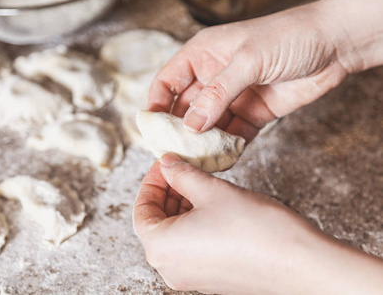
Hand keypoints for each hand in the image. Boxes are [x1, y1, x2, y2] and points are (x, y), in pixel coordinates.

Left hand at [133, 153, 382, 293]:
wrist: (300, 263)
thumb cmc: (254, 228)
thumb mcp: (211, 191)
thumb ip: (182, 175)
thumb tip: (167, 163)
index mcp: (160, 248)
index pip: (141, 210)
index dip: (152, 181)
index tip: (166, 163)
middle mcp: (170, 268)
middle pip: (156, 222)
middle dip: (168, 192)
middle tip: (184, 168)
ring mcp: (190, 277)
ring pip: (174, 234)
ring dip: (182, 206)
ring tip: (201, 182)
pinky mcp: (210, 279)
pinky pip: (191, 246)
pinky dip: (194, 222)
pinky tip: (212, 204)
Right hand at [148, 0, 382, 141]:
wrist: (334, 45)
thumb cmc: (289, 36)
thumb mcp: (248, 60)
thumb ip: (218, 93)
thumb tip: (191, 125)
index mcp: (203, 55)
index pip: (168, 81)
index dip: (157, 104)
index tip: (152, 129)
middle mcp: (213, 77)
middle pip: (185, 108)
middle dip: (179, 131)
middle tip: (174, 154)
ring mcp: (233, 97)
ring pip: (208, 126)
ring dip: (203, 144)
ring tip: (197, 163)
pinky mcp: (253, 113)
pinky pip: (233, 135)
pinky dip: (227, 148)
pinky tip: (223, 160)